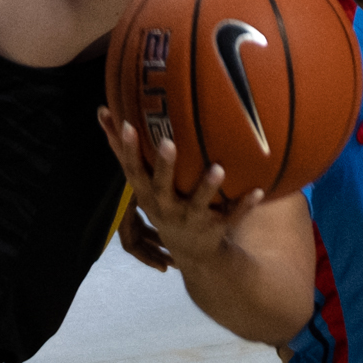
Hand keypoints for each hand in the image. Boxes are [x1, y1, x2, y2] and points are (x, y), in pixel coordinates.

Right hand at [98, 109, 262, 267]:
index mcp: (147, 194)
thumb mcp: (142, 182)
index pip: (133, 169)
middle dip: (164, 167)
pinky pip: (231, 217)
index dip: (127, 149)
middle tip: (168, 143)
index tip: (127, 124)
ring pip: (198, 204)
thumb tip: (103, 109)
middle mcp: (166, 208)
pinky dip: (244, 206)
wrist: (191, 253)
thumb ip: (123, 149)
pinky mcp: (215, 229)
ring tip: (218, 168)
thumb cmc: (162, 203)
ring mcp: (191, 220)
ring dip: (207, 188)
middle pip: (161, 187)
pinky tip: (258, 191)